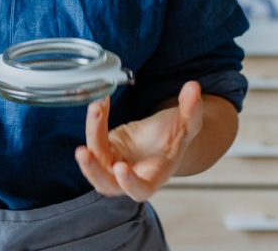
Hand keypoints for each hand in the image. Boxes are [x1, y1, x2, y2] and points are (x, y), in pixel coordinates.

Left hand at [75, 80, 203, 201]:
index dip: (130, 183)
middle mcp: (128, 176)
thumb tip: (193, 87)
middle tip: (84, 152)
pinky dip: (95, 121)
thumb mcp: (187, 124)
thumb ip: (191, 110)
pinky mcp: (103, 148)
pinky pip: (94, 138)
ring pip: (94, 161)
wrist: (161, 137)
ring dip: (91, 136)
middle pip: (105, 184)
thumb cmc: (174, 138)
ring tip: (96, 109)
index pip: (139, 190)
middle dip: (92, 170)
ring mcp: (113, 163)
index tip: (121, 168)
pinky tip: (101, 103)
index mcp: (152, 178)